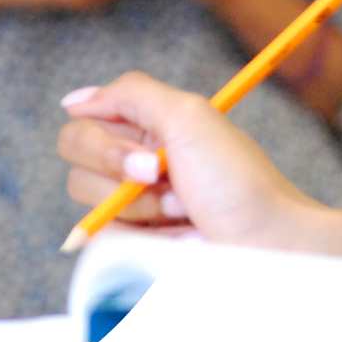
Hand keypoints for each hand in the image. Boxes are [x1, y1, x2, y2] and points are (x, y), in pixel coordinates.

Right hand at [58, 73, 323, 247]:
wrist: (268, 243)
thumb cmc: (237, 181)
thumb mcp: (190, 117)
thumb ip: (130, 94)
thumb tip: (73, 99)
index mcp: (146, 128)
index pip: (82, 126)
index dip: (105, 145)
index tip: (150, 158)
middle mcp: (135, 164)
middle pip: (77, 168)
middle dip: (124, 179)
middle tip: (168, 180)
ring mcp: (136, 208)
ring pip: (91, 209)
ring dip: (142, 209)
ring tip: (185, 211)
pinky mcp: (138, 246)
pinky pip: (107, 244)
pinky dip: (145, 239)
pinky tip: (181, 237)